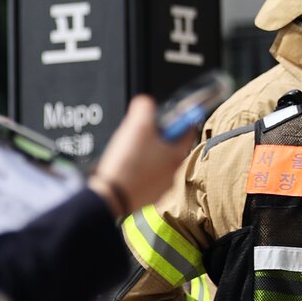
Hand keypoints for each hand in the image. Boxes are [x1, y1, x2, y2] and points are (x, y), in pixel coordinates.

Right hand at [90, 96, 189, 218]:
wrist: (112, 197)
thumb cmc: (128, 163)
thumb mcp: (137, 126)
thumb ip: (144, 108)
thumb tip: (146, 103)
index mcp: (177, 154)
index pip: (189, 130)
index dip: (180, 118)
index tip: (170, 115)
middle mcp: (174, 172)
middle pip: (172, 147)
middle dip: (159, 137)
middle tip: (142, 133)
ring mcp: (162, 187)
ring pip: (159, 164)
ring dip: (149, 155)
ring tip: (131, 151)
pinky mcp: (148, 197)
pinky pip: (147, 179)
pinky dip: (140, 171)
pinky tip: (126, 168)